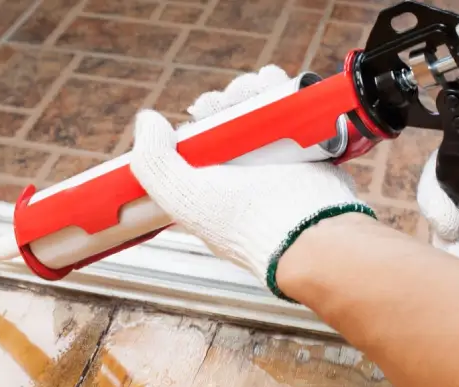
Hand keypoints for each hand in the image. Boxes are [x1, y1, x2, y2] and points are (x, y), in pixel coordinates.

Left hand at [129, 65, 375, 299]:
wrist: (307, 230)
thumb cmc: (245, 222)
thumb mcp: (183, 198)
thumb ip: (154, 162)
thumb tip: (148, 119)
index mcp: (216, 183)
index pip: (202, 136)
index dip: (201, 117)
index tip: (204, 111)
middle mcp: (247, 169)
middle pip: (231, 115)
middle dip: (227, 98)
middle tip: (232, 102)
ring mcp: (280, 156)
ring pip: (259, 106)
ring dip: (252, 88)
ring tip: (255, 90)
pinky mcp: (311, 144)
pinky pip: (291, 105)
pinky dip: (281, 88)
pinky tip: (275, 84)